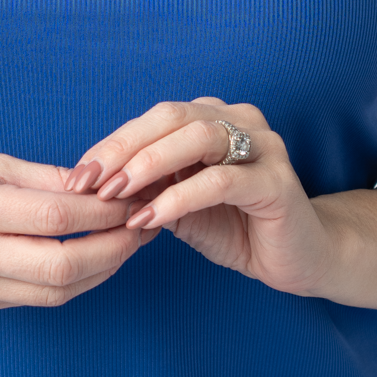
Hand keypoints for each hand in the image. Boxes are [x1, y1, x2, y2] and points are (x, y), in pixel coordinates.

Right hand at [0, 148, 154, 311]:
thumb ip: (45, 178)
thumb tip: (103, 185)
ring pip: (56, 292)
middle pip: (62, 267)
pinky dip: (74, 281)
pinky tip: (94, 259)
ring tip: (129, 242)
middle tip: (145, 225)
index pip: (55, 219)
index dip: (104, 213)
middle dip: (115, 248)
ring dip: (102, 269)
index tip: (134, 198)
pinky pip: (37, 299)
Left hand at [65, 100, 333, 296]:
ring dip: (149, 164)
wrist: (298, 258)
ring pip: (197, 138)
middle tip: (89, 182)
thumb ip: (146, 190)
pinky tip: (151, 218)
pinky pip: (220, 181)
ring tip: (115, 195)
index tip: (77, 175)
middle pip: (171, 117)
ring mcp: (263, 146)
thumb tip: (93, 187)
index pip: (154, 119)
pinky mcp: (276, 181)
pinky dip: (179, 197)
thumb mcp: (179, 207)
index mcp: (213, 118)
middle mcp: (239, 120)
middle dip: (123, 149)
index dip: (113, 143)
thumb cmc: (237, 227)